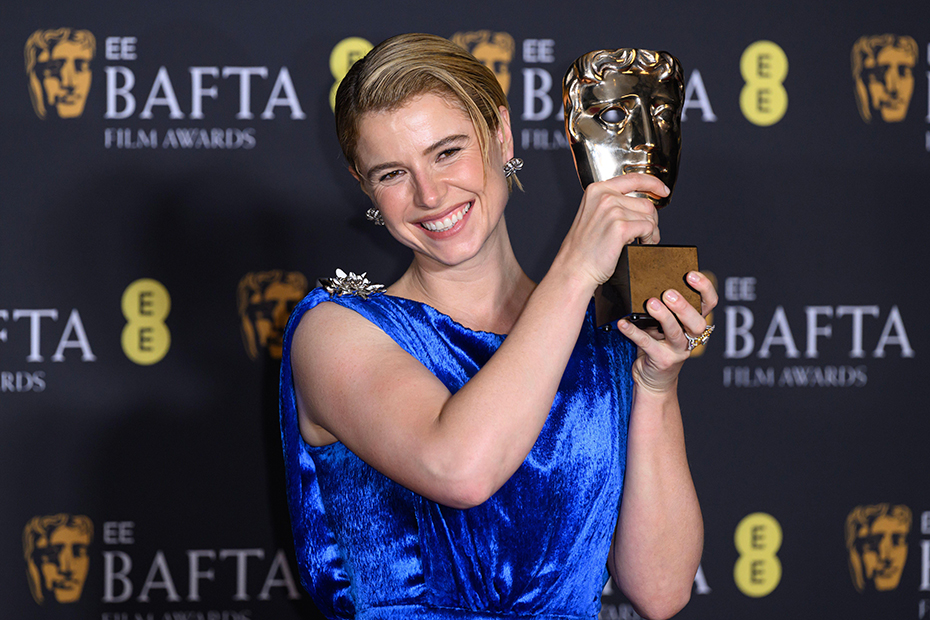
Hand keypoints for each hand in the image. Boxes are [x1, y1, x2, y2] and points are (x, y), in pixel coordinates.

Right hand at [555, 174, 667, 288]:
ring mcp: (612, 211)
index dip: (653, 183)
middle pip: (645, 202)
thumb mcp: (593, 215)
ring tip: (642, 241)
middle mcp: (604, 197)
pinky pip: (648, 228)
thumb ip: (612, 203)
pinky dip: (649, 238)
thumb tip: (639, 203)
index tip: (662, 190)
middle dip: (651, 219)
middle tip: (647, 233)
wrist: (574, 268)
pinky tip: (640, 244)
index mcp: (597, 190)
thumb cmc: (583, 248)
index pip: (633, 178)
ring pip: (649, 216)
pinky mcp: (621, 227)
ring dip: (651, 231)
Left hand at [617, 271, 717, 393]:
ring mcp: (677, 351)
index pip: (709, 304)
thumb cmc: (657, 345)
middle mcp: (690, 338)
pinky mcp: (661, 361)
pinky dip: (633, 332)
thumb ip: (664, 308)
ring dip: (664, 317)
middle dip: (684, 306)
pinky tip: (623, 323)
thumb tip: (647, 280)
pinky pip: (646, 343)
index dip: (704, 289)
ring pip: (675, 333)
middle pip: (697, 322)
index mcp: (693, 324)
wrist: (653, 379)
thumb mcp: (664, 325)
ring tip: (651, 303)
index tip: (691, 274)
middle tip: (669, 293)